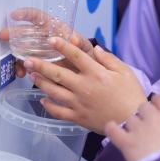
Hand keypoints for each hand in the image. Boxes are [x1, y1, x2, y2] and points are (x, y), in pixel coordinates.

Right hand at [0, 8, 94, 76]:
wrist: (86, 74)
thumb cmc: (85, 56)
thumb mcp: (85, 48)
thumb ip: (80, 43)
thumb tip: (73, 38)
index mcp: (55, 30)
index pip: (39, 17)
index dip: (27, 14)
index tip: (15, 15)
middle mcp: (44, 39)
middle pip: (26, 32)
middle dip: (13, 33)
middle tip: (2, 36)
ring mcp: (40, 52)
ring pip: (23, 49)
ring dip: (16, 55)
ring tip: (16, 64)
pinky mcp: (38, 64)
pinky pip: (26, 64)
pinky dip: (22, 68)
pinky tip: (22, 73)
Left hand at [24, 37, 145, 134]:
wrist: (132, 121)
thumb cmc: (131, 95)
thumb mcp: (125, 72)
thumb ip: (109, 59)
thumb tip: (94, 48)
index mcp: (96, 73)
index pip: (76, 56)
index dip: (62, 46)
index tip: (51, 39)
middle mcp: (84, 87)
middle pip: (58, 74)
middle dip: (41, 65)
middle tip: (28, 59)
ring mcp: (79, 103)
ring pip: (54, 92)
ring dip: (41, 83)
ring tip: (31, 75)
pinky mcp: (78, 117)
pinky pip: (59, 111)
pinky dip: (49, 106)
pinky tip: (43, 99)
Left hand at [106, 95, 159, 160]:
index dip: (158, 103)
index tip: (158, 110)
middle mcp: (153, 117)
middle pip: (143, 107)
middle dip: (144, 115)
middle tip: (148, 128)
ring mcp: (138, 129)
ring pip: (129, 119)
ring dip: (132, 126)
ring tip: (135, 137)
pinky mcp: (126, 142)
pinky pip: (113, 130)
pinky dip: (111, 129)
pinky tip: (112, 129)